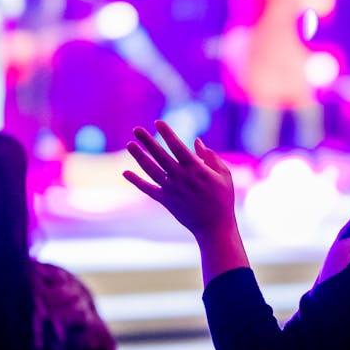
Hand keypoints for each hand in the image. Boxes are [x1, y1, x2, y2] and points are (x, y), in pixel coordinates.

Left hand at [123, 120, 236, 240]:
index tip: (158, 123)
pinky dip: (136, 182)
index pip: (178, 147)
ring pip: (151, 170)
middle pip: (160, 156)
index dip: (167, 134)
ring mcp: (172, 190)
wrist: (215, 226)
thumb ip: (210, 157)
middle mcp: (181, 178)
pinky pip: (148, 189)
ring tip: (130, 144)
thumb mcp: (224, 175)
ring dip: (139, 157)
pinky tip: (125, 173)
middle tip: (136, 129)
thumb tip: (196, 142)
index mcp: (197, 169)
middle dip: (148, 141)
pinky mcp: (166, 201)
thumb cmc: (223, 198)